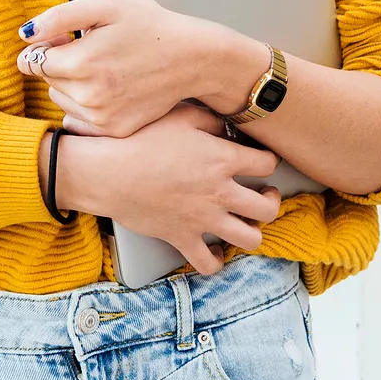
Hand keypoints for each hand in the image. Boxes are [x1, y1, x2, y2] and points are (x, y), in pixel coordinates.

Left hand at [17, 0, 264, 137]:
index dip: (47, 45)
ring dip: (71, 84)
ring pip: (61, 100)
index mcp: (81, 62)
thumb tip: (24, 34)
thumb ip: (58, 17)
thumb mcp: (105, 5)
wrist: (192, 59)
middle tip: (90, 48)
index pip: (33, 61)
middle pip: (47, 81)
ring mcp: (101, 118)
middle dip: (59, 64)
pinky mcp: (114, 130)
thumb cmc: (150, 26)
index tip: (66, 38)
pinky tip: (110, 86)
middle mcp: (88, 96)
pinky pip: (79, 118)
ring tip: (103, 66)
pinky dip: (86, 103)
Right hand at [53, 103, 280, 275]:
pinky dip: (216, 260)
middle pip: (268, 208)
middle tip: (263, 194)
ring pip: (250, 239)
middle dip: (272, 201)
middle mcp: (220, 193)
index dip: (269, 160)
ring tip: (245, 222)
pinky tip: (214, 249)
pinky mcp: (183, 238)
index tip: (260, 160)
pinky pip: (209, 263)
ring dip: (253, 231)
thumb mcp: (180, 116)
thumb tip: (225, 126)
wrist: (109, 172)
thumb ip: (210, 119)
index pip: (268, 164)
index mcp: (222, 160)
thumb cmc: (141, 139)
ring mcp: (203, 219)